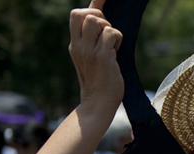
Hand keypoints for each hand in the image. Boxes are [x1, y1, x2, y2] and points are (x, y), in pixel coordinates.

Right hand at [69, 0, 123, 115]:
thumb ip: (93, 39)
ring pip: (97, 21)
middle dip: (101, 17)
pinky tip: (117, 52)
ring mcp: (89, 51)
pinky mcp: (101, 57)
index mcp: (75, 44)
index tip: (103, 11)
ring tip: (112, 45)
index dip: (92, 8)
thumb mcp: (91, 57)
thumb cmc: (100, 80)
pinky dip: (118, 39)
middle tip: (107, 34)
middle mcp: (78, 45)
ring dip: (109, 28)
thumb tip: (102, 21)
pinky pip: (111, 33)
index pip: (76, 14)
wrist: (98, 103)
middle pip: (85, 14)